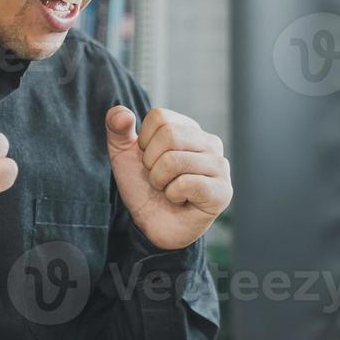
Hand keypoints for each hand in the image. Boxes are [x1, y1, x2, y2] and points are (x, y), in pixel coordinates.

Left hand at [106, 106, 231, 250]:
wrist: (153, 226)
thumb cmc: (144, 188)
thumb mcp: (123, 155)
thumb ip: (117, 127)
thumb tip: (121, 113)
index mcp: (189, 129)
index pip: (160, 116)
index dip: (144, 142)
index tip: (150, 160)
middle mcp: (210, 143)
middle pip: (169, 134)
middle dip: (151, 162)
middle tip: (158, 178)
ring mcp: (220, 166)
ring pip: (174, 160)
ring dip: (159, 181)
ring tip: (168, 189)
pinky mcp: (222, 192)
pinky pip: (186, 183)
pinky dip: (172, 195)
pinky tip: (181, 201)